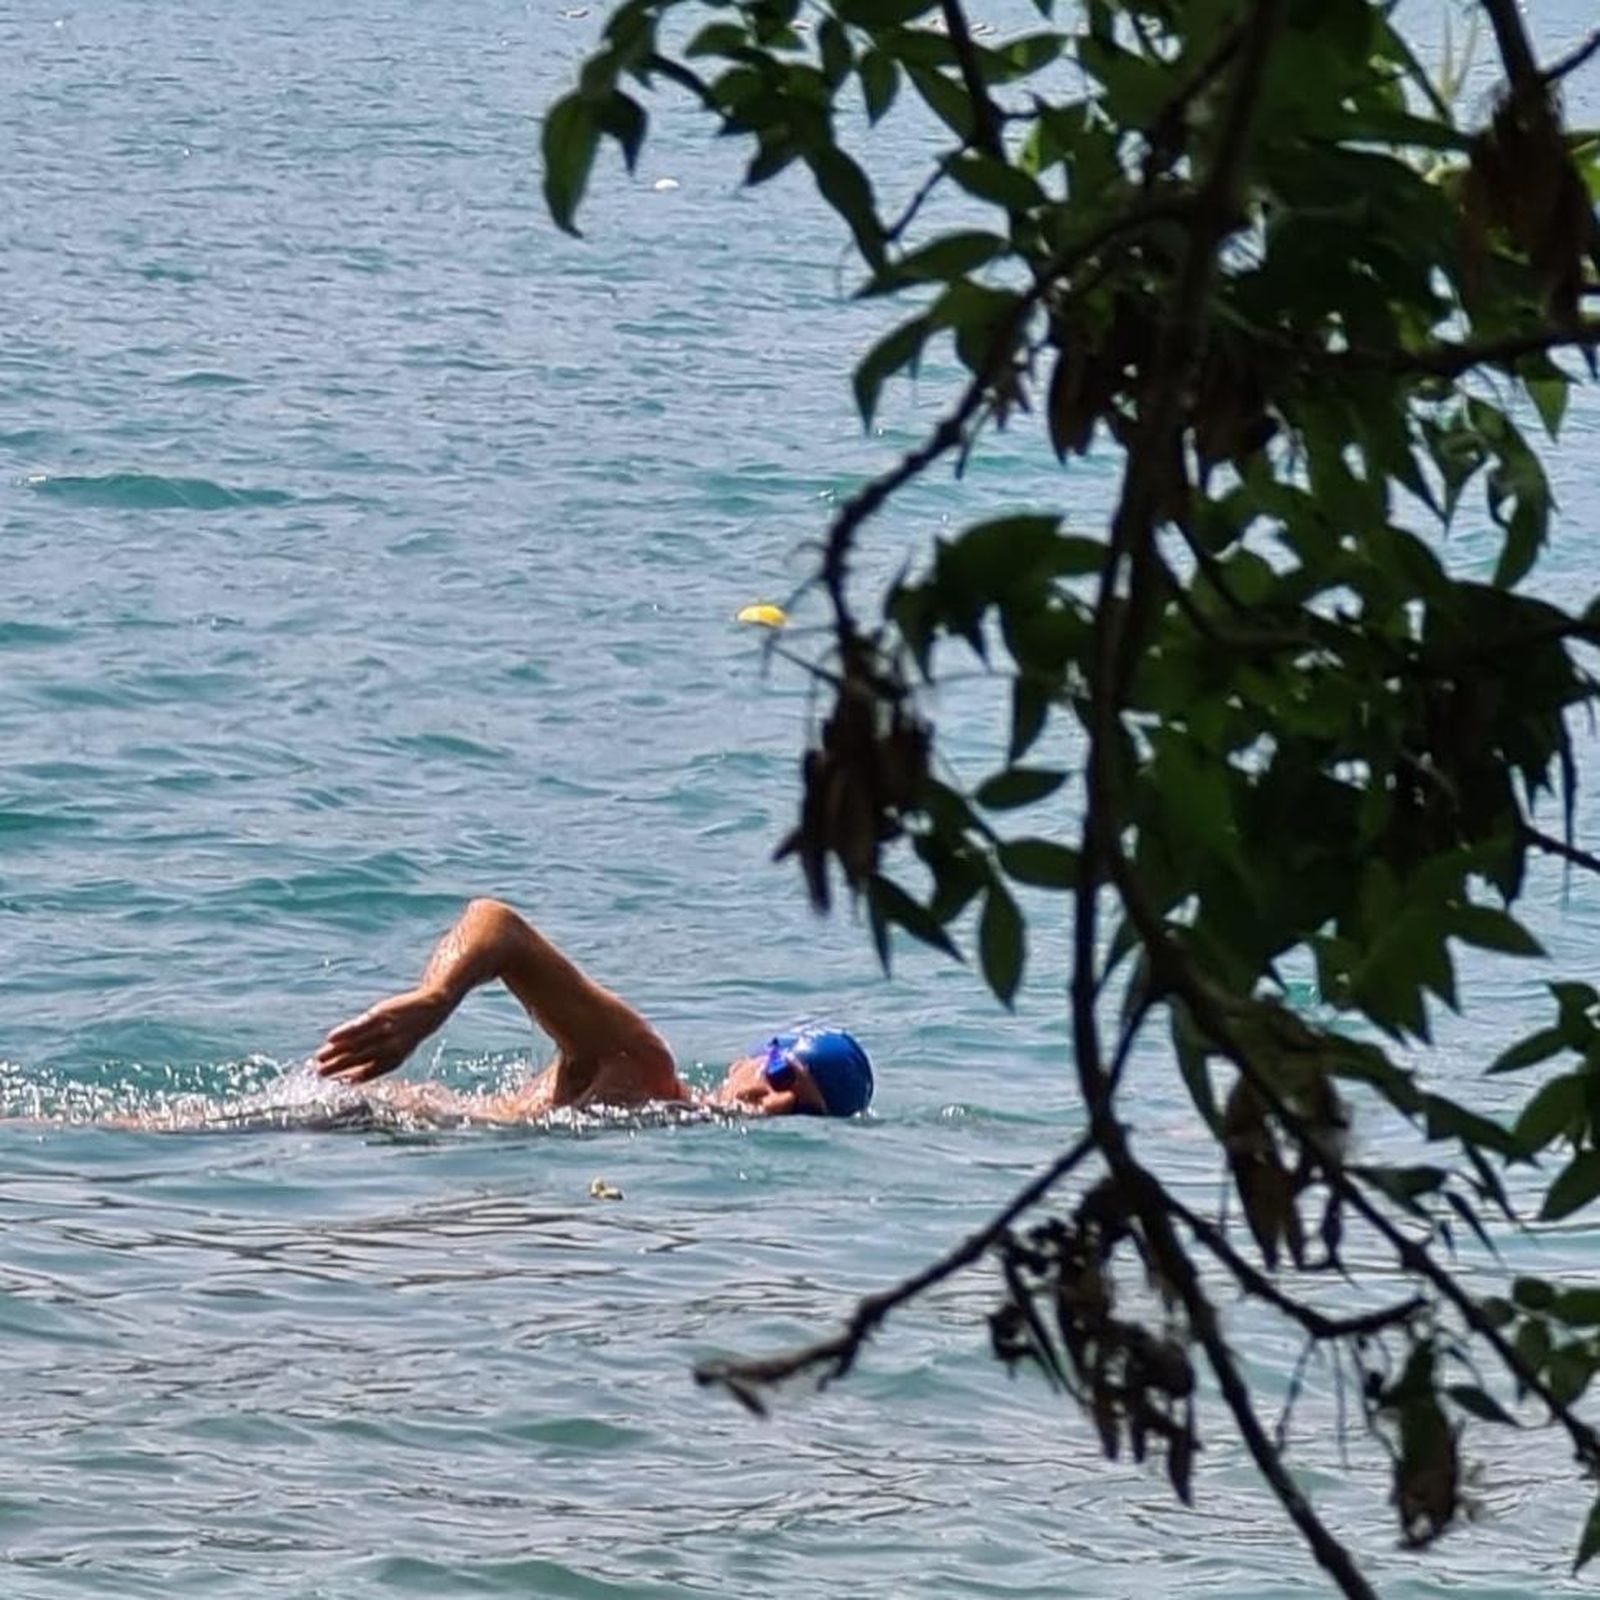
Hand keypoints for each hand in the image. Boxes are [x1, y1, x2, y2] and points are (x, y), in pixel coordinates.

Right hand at [314, 987, 450, 1083]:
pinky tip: (330, 1038)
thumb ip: (378, 1060)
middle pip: (360, 1058)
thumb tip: (351, 1075)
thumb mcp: (400, 1049)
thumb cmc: (409, 1032)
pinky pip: (360, 1025)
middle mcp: (392, 1046)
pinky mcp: (383, 1013)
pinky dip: (345, 1032)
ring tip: (319, 1058)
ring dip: (336, 1052)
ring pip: (357, 1043)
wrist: (432, 1006)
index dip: (352, 1078)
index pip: (371, 1071)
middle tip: (319, 1073)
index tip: (335, 1083)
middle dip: (339, 1067)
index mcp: (397, 1058)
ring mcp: (387, 1029)